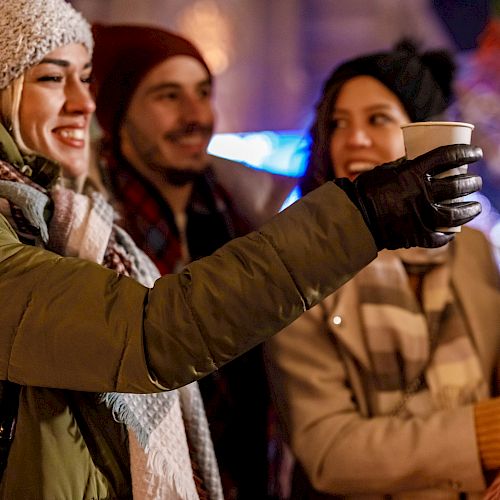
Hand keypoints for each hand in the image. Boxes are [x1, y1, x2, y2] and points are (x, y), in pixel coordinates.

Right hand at [335, 144, 482, 249]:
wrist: (353, 218)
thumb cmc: (365, 190)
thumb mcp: (385, 170)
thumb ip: (404, 166)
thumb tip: (417, 160)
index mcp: (413, 172)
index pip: (449, 156)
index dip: (467, 153)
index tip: (475, 153)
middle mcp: (422, 193)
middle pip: (458, 185)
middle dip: (472, 182)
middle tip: (475, 182)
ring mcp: (421, 216)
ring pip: (456, 213)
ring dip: (470, 209)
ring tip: (475, 207)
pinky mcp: (416, 235)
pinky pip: (439, 237)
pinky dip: (447, 235)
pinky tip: (453, 232)